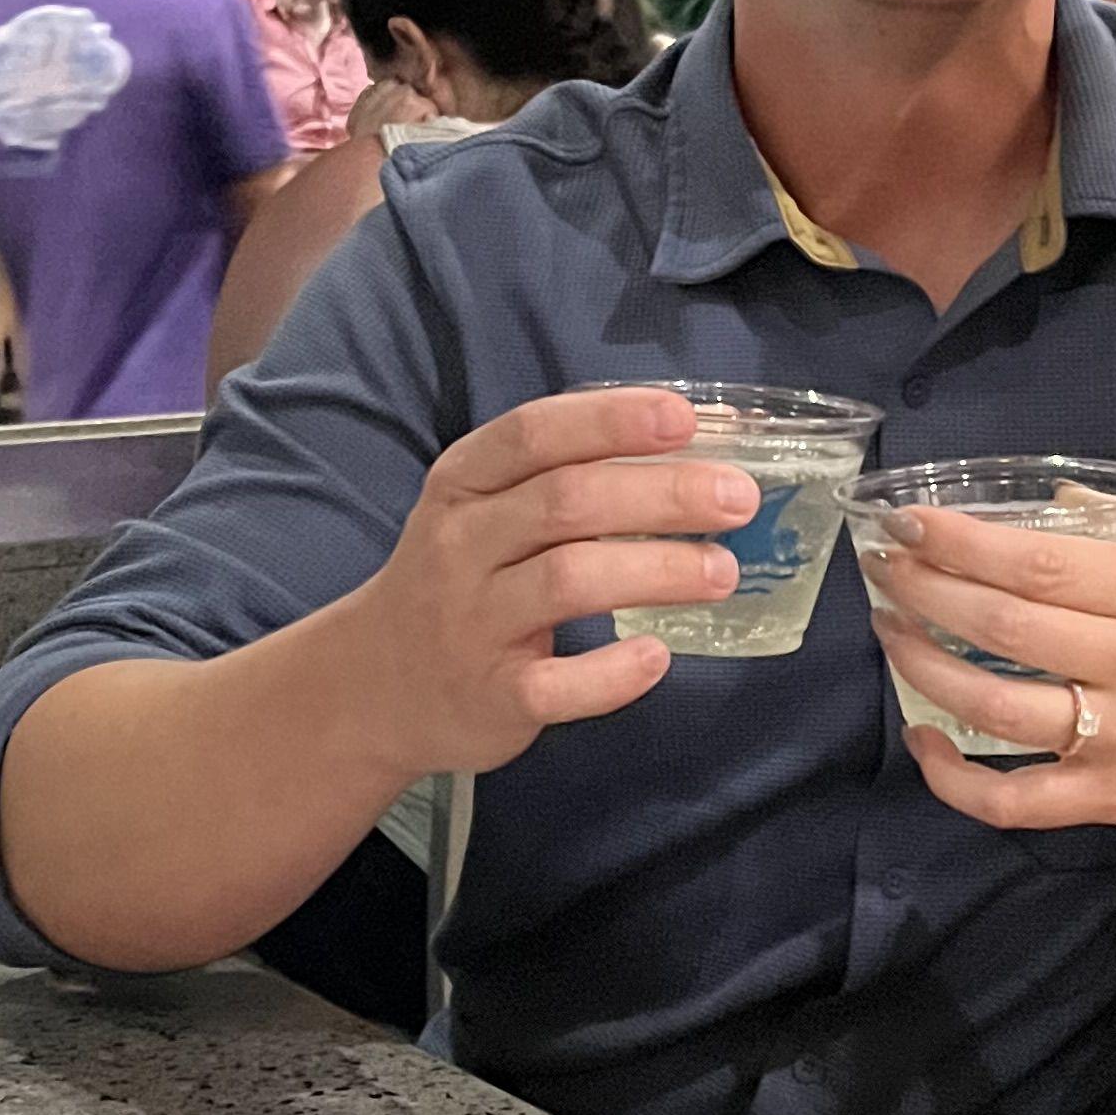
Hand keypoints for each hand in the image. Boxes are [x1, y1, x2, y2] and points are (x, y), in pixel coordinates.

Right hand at [341, 387, 761, 778]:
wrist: (377, 684)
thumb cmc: (463, 578)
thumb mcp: (485, 509)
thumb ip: (567, 475)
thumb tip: (694, 441)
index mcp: (464, 483)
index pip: (534, 433)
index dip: (611, 420)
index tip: (684, 419)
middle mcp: (461, 545)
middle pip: (568, 502)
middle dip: (663, 495)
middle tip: (738, 498)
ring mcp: (472, 623)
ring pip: (569, 581)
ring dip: (658, 571)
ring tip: (722, 570)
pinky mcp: (492, 695)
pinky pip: (558, 683)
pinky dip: (613, 672)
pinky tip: (657, 655)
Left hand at [859, 507, 1115, 841]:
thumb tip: (1060, 497)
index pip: (1042, 564)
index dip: (964, 541)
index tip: (909, 518)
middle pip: (1006, 627)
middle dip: (926, 590)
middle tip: (882, 563)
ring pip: (997, 707)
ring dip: (925, 666)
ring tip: (890, 629)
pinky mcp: (1111, 801)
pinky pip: (1015, 801)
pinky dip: (955, 780)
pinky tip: (923, 739)